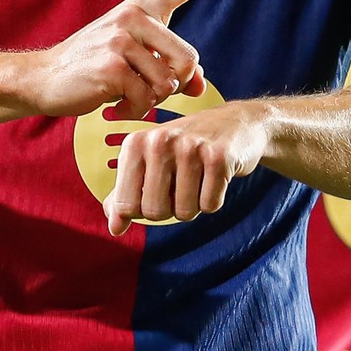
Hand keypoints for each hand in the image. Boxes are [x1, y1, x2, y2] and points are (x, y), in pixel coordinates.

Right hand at [25, 0, 254, 120]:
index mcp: (144, 7)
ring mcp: (122, 38)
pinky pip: (146, 98)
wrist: (45, 79)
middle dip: (174, 86)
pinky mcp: (112, 65)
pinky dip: (134, 110)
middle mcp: (135, 16)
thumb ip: (171, 69)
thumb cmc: (95, 68)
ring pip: (169, 83)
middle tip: (146, 91)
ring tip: (126, 96)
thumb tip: (200, 87)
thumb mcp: (136, 62)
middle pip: (189, 60)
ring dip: (151, 101)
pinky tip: (114, 105)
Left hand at [104, 101, 269, 235]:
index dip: (143, 209)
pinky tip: (216, 176)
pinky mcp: (219, 157)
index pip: (126, 206)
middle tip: (181, 185)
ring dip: (194, 204)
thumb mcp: (150, 164)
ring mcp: (190, 148)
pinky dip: (214, 199)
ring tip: (199, 177)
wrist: (236, 123)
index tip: (157, 190)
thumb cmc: (186, 148)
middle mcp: (159, 141)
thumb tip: (114, 228)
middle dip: (170, 209)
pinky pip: (210, 205)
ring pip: (184, 212)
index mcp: (135, 143)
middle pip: (154, 212)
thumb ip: (126, 195)